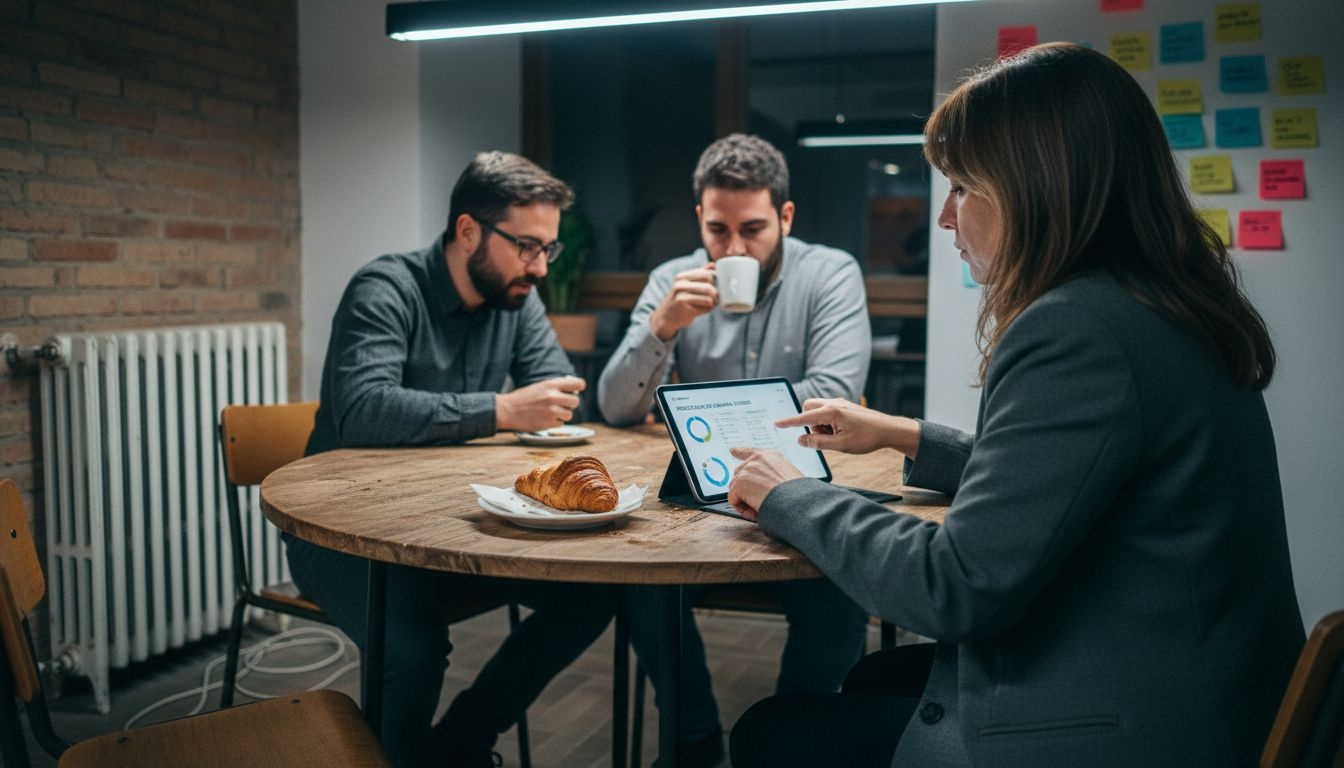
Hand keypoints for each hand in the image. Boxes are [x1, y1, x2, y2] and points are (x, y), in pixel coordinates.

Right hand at [496, 376, 585, 432]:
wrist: (507, 410)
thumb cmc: (524, 398)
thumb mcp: (540, 386)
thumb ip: (556, 388)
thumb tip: (575, 391)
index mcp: (551, 384)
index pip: (578, 384)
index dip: (579, 387)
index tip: (575, 391)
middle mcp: (553, 397)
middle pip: (576, 401)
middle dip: (570, 404)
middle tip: (561, 404)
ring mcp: (552, 411)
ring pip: (569, 414)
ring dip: (562, 415)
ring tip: (550, 412)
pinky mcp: (549, 423)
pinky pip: (561, 424)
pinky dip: (555, 422)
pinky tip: (544, 418)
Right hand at [649, 263, 717, 340]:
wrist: (665, 318)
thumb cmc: (679, 300)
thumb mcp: (686, 284)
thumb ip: (700, 274)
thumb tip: (714, 264)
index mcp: (681, 277)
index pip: (706, 274)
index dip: (714, 281)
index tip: (712, 287)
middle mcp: (680, 285)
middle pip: (709, 286)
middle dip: (714, 293)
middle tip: (713, 297)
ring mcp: (682, 297)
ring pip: (710, 297)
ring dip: (713, 302)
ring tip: (708, 304)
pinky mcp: (686, 310)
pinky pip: (707, 307)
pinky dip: (708, 309)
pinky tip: (702, 309)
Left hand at [727, 447, 802, 520]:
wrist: (796, 502)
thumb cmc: (798, 495)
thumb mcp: (789, 477)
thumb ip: (772, 476)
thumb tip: (758, 490)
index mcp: (771, 456)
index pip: (752, 452)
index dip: (740, 452)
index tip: (733, 450)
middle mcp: (758, 459)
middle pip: (739, 474)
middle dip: (743, 489)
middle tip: (755, 503)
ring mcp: (748, 469)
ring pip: (735, 488)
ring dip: (744, 501)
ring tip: (759, 508)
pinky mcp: (740, 482)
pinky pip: (733, 499)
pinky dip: (740, 508)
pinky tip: (754, 511)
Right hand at [774, 398, 919, 456]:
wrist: (888, 429)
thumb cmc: (867, 438)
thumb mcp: (840, 445)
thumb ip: (818, 443)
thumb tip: (800, 440)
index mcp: (831, 412)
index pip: (804, 418)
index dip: (789, 422)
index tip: (776, 423)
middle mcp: (833, 403)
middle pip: (808, 408)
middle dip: (810, 423)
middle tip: (825, 436)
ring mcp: (839, 403)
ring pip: (817, 410)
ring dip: (819, 424)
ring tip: (837, 435)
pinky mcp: (843, 406)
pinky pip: (826, 411)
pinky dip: (827, 422)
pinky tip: (842, 431)